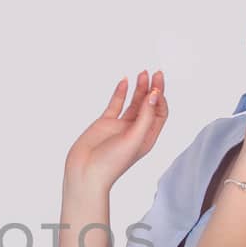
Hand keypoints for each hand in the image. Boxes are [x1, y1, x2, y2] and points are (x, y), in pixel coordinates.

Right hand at [64, 69, 168, 192]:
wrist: (85, 173)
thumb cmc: (111, 164)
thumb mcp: (135, 139)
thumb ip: (146, 116)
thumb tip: (154, 95)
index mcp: (147, 137)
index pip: (160, 113)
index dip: (160, 99)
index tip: (157, 87)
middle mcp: (135, 131)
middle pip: (149, 106)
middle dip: (153, 89)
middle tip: (155, 73)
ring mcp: (120, 126)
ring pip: (133, 103)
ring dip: (139, 89)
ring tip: (142, 74)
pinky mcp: (105, 123)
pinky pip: (115, 105)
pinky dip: (120, 93)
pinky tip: (124, 81)